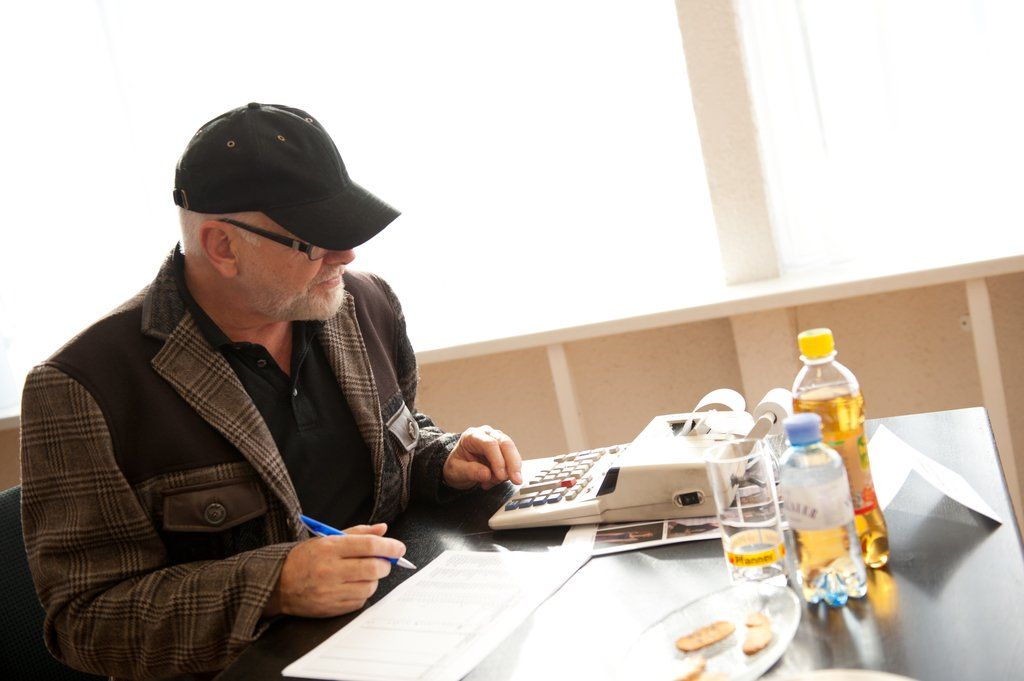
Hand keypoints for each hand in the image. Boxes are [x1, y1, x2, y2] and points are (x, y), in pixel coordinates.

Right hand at [264, 523, 405, 617]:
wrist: (278, 584)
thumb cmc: (304, 559)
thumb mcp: (326, 539)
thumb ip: (357, 533)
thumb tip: (383, 529)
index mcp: (329, 548)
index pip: (368, 546)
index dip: (389, 546)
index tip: (399, 548)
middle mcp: (330, 570)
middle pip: (373, 568)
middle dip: (385, 565)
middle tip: (383, 562)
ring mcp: (331, 591)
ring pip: (370, 586)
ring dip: (374, 579)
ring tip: (362, 574)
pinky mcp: (332, 608)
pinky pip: (360, 601)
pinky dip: (362, 592)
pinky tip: (352, 586)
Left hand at [442, 426, 522, 489]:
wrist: (459, 468)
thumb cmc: (457, 466)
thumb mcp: (457, 470)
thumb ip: (470, 471)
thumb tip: (487, 474)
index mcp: (472, 436)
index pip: (490, 444)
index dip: (498, 460)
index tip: (501, 475)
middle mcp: (487, 435)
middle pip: (506, 444)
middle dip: (513, 463)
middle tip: (516, 480)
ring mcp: (498, 441)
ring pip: (512, 452)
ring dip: (510, 470)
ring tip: (492, 482)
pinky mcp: (504, 452)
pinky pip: (512, 461)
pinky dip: (508, 473)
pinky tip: (494, 481)